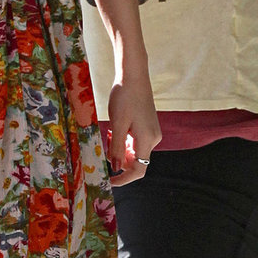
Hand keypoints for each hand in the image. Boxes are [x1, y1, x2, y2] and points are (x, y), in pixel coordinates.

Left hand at [106, 64, 159, 185]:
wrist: (134, 76)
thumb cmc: (125, 97)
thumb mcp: (117, 124)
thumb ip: (116, 147)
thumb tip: (115, 167)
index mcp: (147, 139)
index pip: (139, 170)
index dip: (124, 179)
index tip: (109, 181)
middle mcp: (153, 138)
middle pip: (137, 161)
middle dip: (120, 161)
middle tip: (104, 151)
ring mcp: (152, 132)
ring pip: (135, 151)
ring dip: (120, 150)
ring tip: (108, 136)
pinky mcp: (148, 126)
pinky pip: (136, 142)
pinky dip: (124, 142)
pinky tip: (114, 131)